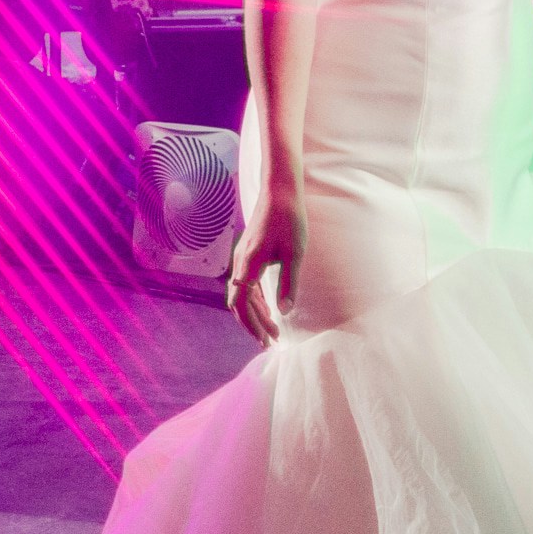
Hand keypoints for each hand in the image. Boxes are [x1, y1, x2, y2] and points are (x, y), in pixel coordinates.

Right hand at [225, 193, 302, 345]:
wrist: (279, 192)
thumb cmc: (289, 220)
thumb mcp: (294, 255)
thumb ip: (288, 284)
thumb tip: (285, 312)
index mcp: (248, 265)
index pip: (243, 304)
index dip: (254, 325)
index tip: (268, 340)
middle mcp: (240, 263)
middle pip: (238, 303)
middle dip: (252, 324)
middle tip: (269, 342)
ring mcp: (241, 258)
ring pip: (240, 294)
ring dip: (254, 313)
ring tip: (271, 329)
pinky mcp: (247, 254)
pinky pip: (245, 283)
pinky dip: (254, 299)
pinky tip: (267, 307)